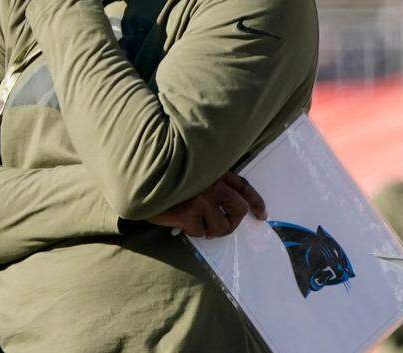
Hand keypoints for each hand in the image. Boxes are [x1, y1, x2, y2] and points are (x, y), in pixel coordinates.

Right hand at [148, 172, 266, 237]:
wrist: (140, 184)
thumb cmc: (166, 182)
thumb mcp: (191, 176)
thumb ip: (209, 186)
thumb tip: (227, 210)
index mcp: (214, 171)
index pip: (243, 185)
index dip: (255, 201)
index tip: (262, 215)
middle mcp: (212, 183)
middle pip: (239, 208)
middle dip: (233, 222)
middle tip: (222, 226)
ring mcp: (202, 198)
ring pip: (223, 225)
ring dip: (212, 231)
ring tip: (199, 226)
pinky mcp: (190, 212)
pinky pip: (201, 232)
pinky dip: (192, 231)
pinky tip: (182, 223)